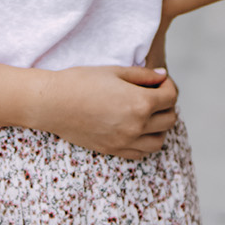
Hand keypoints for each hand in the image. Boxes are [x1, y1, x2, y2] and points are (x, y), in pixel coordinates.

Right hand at [32, 65, 178, 159]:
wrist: (52, 104)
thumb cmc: (80, 82)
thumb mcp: (114, 71)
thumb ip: (143, 75)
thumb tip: (162, 77)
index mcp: (139, 103)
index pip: (171, 97)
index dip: (169, 85)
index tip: (159, 81)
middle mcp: (137, 126)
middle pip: (170, 119)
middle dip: (166, 104)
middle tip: (153, 94)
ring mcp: (125, 141)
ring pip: (159, 141)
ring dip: (159, 127)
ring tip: (147, 114)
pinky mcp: (114, 150)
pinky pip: (141, 153)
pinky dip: (145, 142)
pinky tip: (135, 128)